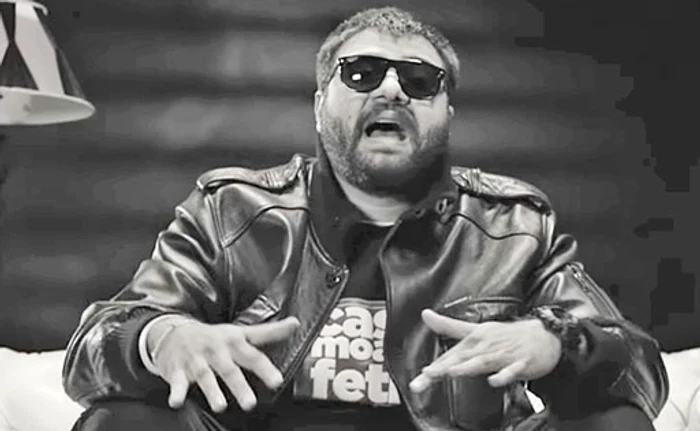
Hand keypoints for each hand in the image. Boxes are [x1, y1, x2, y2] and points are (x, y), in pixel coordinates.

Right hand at [148, 316, 299, 412]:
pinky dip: (176, 392)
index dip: (265, 368)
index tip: (277, 381)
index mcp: (233, 342)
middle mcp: (216, 350)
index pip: (253, 355)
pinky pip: (176, 382)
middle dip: (239, 385)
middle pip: (229, 369)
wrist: (174, 332)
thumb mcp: (241, 332)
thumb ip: (269, 332)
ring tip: (220, 406)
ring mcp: (196, 360)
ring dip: (212, 391)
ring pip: (205, 376)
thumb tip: (296, 323)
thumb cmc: (214, 337)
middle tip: (250, 404)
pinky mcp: (177, 369)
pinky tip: (177, 402)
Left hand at [409, 309, 560, 392]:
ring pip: (483, 362)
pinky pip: (511, 371)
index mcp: (474, 340)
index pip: (451, 355)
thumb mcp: (475, 329)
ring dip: (468, 366)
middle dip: (444, 368)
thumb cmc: (506, 335)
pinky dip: (503, 376)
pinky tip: (494, 380)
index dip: (435, 367)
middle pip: (462, 359)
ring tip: (453, 372)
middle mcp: (486, 347)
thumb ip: (448, 325)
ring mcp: (503, 355)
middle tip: (428, 375)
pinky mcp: (521, 363)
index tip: (422, 375)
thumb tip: (425, 314)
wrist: (543, 334)